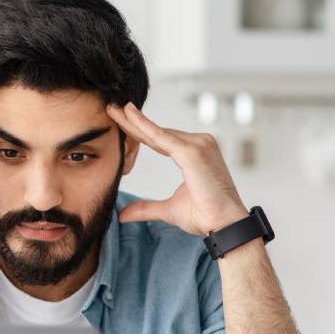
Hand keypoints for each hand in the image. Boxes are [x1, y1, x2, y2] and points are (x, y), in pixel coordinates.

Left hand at [107, 102, 248, 235]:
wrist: (225, 225)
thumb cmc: (205, 216)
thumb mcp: (168, 210)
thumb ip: (145, 208)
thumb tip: (123, 214)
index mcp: (194, 153)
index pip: (160, 139)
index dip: (139, 131)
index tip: (118, 122)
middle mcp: (199, 143)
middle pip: (157, 132)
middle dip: (131, 122)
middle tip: (110, 108)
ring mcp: (198, 144)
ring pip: (157, 131)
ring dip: (133, 120)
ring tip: (112, 108)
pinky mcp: (192, 151)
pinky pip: (161, 136)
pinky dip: (143, 125)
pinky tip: (128, 115)